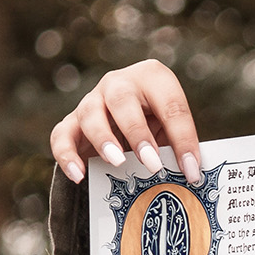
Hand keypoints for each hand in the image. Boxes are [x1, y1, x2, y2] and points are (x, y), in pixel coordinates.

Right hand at [50, 58, 202, 184]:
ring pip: (90, 114)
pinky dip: (67, 155)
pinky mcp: (71, 122)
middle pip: (123, 101)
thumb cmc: (157, 125)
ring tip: (118, 163)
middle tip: (152, 164)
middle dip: (138, 134)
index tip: (192, 172)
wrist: (125, 121)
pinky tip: (79, 176)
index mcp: (153, 78)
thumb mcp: (172, 130)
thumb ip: (178, 146)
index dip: (184, 139)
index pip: (171, 105)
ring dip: (104, 139)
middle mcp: (119, 83)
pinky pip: (62, 135)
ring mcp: (92, 100)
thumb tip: (192, 176)